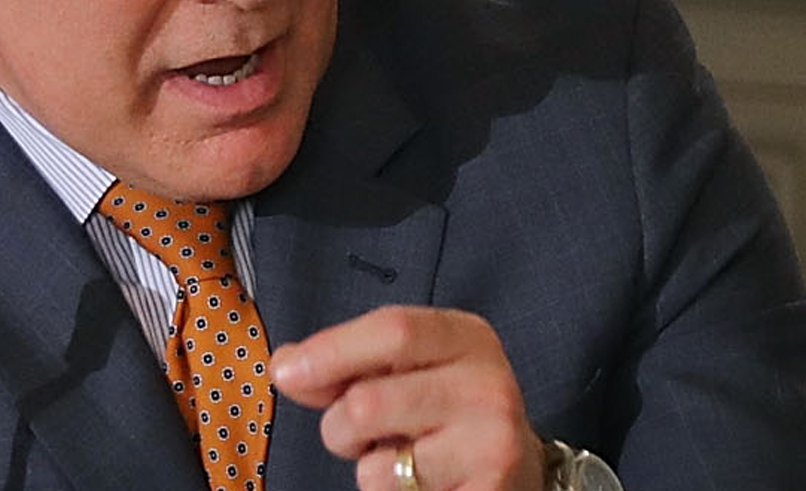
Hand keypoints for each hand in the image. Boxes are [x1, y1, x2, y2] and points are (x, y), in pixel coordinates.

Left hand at [270, 306, 543, 490]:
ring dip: (368, 470)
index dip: (331, 350)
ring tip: (401, 460)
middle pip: (370, 402)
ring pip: (377, 467)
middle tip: (357, 435)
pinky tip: (425, 483)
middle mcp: (489, 385)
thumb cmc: (448, 412)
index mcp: (468, 337)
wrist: (519, 469)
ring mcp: (492, 445)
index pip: (393, 329)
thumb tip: (286, 367)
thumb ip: (348, 364)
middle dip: (340, 427)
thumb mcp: (409, 370)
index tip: (285, 372)